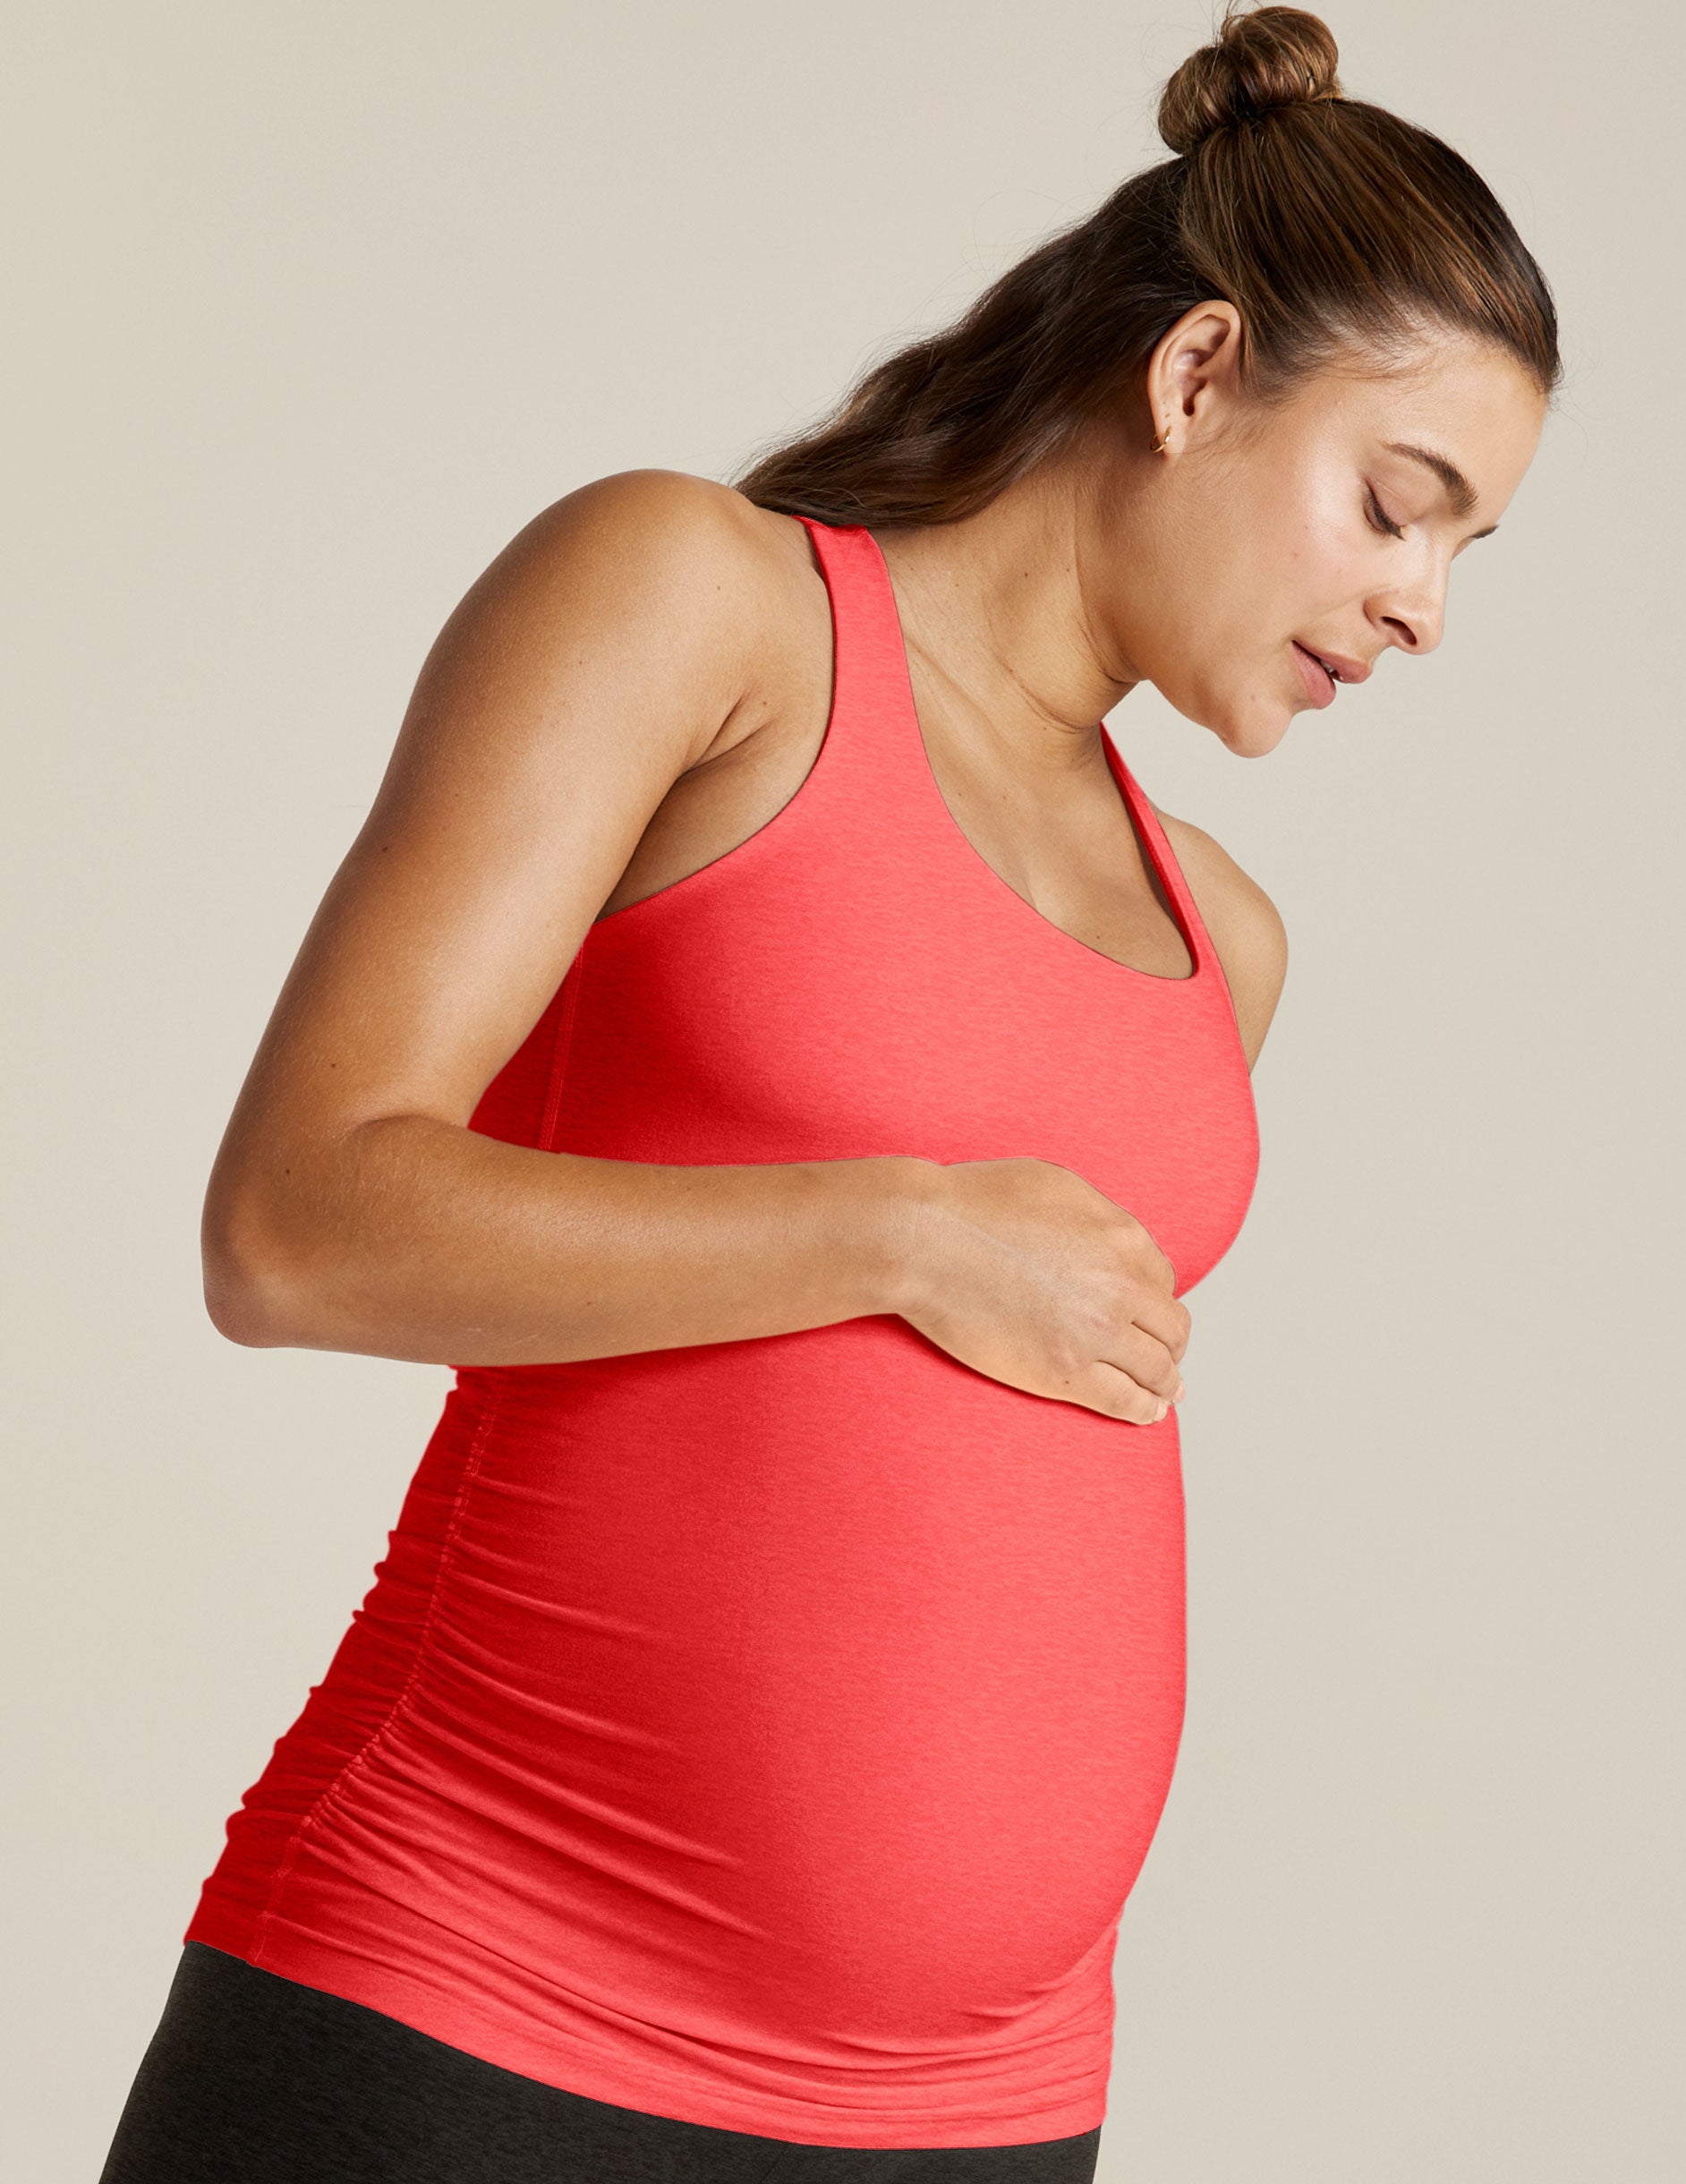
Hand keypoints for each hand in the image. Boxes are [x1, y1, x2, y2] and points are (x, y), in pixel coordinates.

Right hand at [890, 1157, 1189, 1423]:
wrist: (926, 1240)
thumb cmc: (975, 1205)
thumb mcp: (1055, 1185)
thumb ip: (1099, 1218)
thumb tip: (1116, 1244)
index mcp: (1122, 1238)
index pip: (1164, 1280)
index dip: (1155, 1299)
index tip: (1145, 1314)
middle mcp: (1121, 1287)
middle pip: (1170, 1327)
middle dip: (1169, 1343)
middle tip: (1165, 1356)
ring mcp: (1095, 1334)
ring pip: (1157, 1370)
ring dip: (1166, 1383)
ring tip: (1165, 1393)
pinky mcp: (1064, 1373)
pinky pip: (1123, 1401)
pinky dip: (1143, 1411)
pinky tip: (1149, 1414)